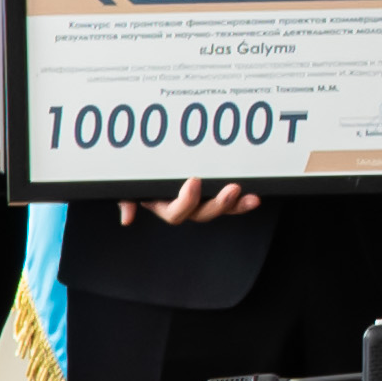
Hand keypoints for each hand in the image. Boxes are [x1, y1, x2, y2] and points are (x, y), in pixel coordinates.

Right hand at [106, 178, 268, 228]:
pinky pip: (231, 201)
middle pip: (204, 213)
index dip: (186, 200)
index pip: (176, 212)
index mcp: (165, 205)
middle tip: (232, 189)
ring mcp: (202, 200)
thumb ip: (127, 198)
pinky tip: (254, 200)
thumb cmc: (138, 174)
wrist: (145, 163)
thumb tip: (127, 216)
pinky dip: (242, 203)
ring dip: (236, 205)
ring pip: (221, 208)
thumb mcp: (128, 185)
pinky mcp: (215, 192)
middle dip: (220, 203)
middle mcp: (185, 206)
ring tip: (251, 198)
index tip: (194, 181)